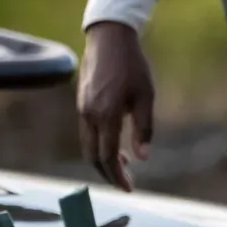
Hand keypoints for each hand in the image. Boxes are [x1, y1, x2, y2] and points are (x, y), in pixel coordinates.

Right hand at [77, 22, 154, 189]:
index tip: (129, 189)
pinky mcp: (81, 104)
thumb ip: (143, 129)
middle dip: (109, 174)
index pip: (108, 157)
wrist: (109, 38)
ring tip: (124, 164)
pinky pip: (87, 133)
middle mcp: (89, 115)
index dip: (118, 177)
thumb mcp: (145, 96)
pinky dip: (99, 145)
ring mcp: (82, 109)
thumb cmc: (132, 65)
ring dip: (104, 160)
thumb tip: (142, 158)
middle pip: (93, 157)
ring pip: (88, 146)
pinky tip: (115, 143)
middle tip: (126, 182)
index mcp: (106, 115)